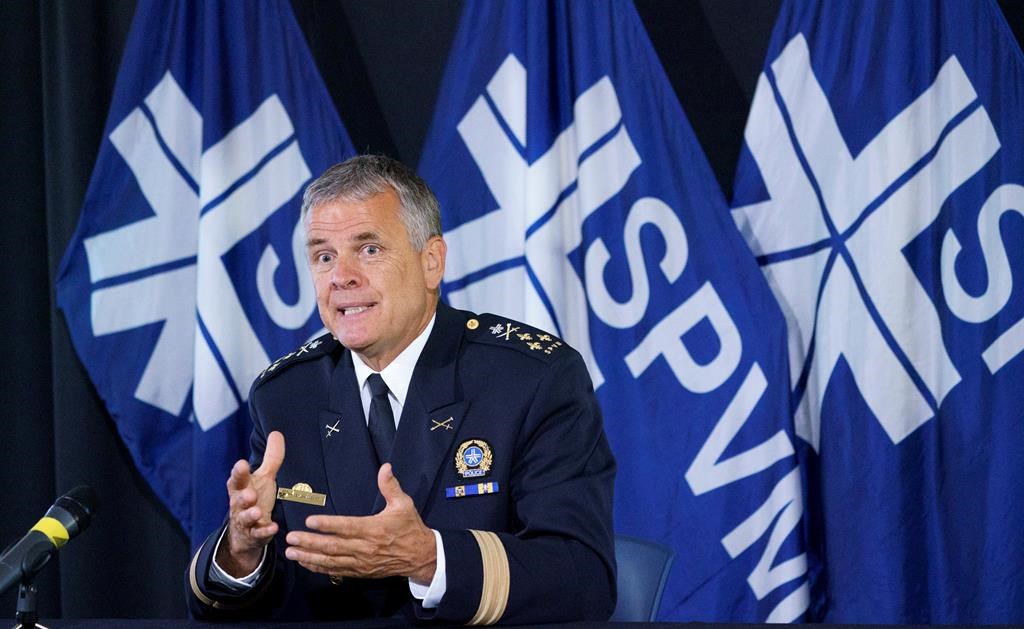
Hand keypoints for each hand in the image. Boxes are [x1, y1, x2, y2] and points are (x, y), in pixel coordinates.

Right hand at [216, 430, 285, 576]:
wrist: (246, 532)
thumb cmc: (255, 498)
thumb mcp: (263, 478)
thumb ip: (271, 458)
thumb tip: (276, 433)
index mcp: (241, 487)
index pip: (237, 478)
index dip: (238, 472)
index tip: (241, 464)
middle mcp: (240, 504)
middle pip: (238, 499)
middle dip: (242, 496)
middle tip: (249, 493)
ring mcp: (246, 521)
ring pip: (245, 518)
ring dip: (250, 514)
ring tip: (256, 511)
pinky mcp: (254, 535)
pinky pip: (258, 534)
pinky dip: (264, 531)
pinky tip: (273, 528)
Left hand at [284, 463, 436, 583]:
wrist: (420, 556)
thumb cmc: (410, 528)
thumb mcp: (404, 504)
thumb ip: (391, 486)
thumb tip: (385, 467)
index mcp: (374, 529)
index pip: (347, 526)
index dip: (328, 525)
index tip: (310, 521)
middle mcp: (365, 548)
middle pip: (333, 546)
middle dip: (310, 542)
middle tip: (291, 538)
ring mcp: (361, 562)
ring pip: (331, 561)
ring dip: (310, 557)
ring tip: (291, 552)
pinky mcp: (360, 571)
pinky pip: (336, 571)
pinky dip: (319, 568)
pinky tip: (305, 562)